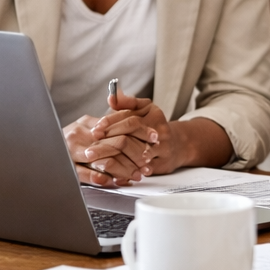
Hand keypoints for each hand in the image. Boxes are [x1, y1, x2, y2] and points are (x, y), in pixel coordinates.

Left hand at [70, 87, 231, 186]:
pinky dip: (128, 170)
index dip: (110, 122)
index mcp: (153, 113)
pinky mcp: (163, 162)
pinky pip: (142, 167)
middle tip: (91, 147)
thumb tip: (112, 96)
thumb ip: (126, 103)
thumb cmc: (153, 126)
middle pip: (131, 133)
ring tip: (98, 160)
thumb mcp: (142, 110)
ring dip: (115, 156)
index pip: (129, 116)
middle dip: (109, 140)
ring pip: (136, 151)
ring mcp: (163, 146)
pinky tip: (113, 172)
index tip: (95, 129)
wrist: (178, 144)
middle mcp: (160, 128)